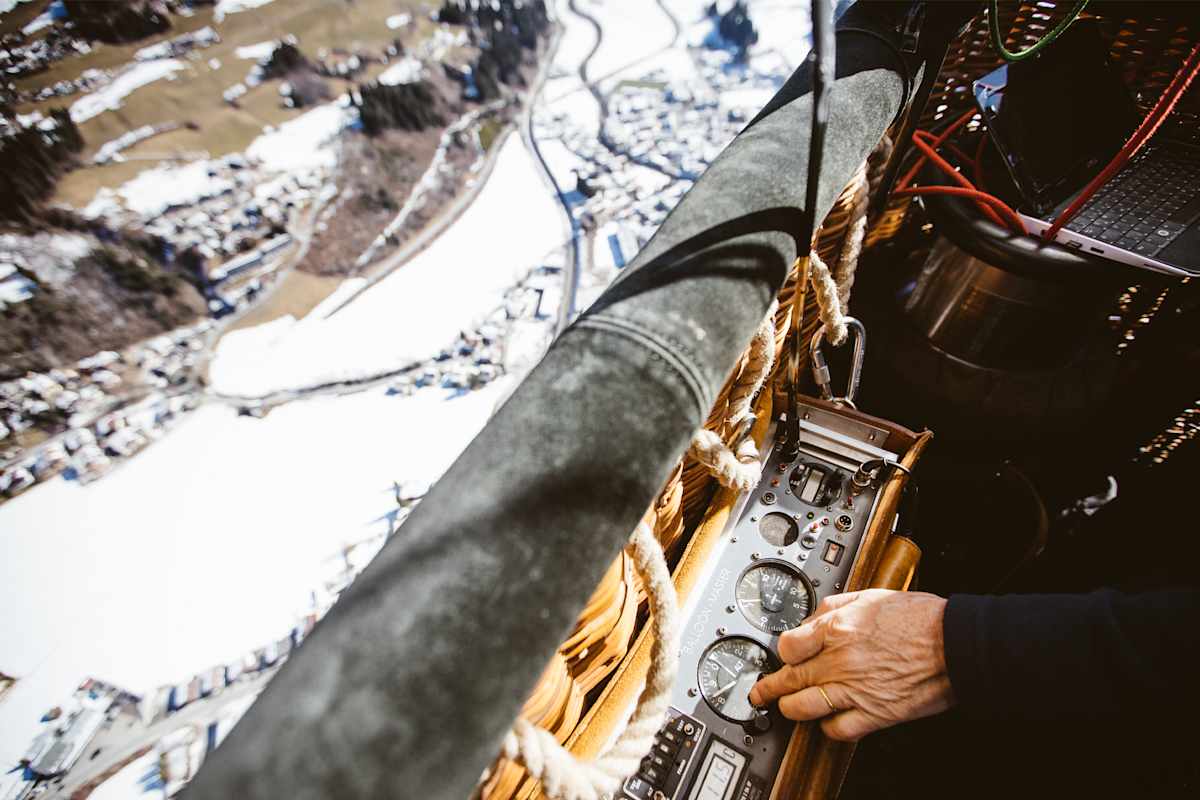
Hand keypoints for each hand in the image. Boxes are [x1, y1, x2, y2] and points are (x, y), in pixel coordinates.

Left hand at [748, 589, 953, 741]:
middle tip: (760, 692)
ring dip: (789, 709)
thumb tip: (811, 619)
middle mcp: (840, 659)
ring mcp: (855, 689)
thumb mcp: (869, 595)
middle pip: (788, 679)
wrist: (955, 643)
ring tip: (785, 708)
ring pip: (803, 707)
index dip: (781, 652)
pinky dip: (828, 728)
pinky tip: (827, 721)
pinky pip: (837, 729)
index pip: (787, 645)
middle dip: (768, 688)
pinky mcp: (875, 713)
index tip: (781, 656)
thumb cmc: (919, 618)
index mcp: (837, 628)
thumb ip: (834, 606)